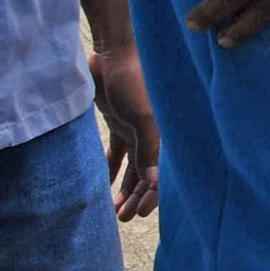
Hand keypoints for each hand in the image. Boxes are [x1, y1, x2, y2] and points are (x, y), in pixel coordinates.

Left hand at [88, 49, 159, 219]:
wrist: (112, 52)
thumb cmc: (133, 80)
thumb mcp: (143, 115)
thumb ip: (149, 148)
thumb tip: (153, 182)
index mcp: (168, 133)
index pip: (164, 171)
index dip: (154, 195)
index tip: (138, 213)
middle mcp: (156, 134)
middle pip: (148, 174)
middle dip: (137, 197)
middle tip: (122, 218)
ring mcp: (137, 129)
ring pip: (133, 168)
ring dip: (124, 188)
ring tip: (112, 210)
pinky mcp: (119, 124)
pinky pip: (116, 153)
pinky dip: (110, 170)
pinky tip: (102, 186)